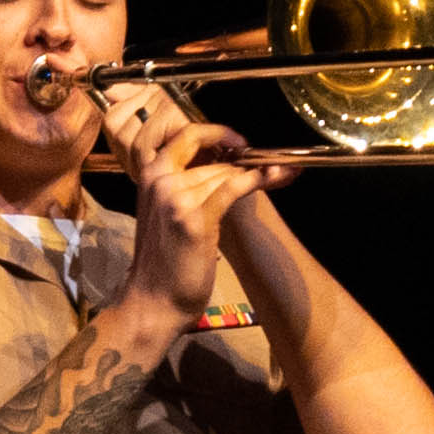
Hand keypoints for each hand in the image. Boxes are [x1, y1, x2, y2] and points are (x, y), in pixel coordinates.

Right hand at [118, 107, 274, 317]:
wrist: (154, 301)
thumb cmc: (164, 263)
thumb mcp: (164, 214)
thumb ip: (183, 185)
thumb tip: (224, 164)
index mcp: (149, 176)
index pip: (186, 135)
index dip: (218, 133)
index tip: (240, 143)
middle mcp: (160, 180)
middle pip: (215, 157)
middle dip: (249, 157)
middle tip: (278, 162)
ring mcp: (175, 198)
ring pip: (227, 172)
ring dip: (261, 171)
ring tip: (285, 172)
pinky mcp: (195, 218)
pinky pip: (233, 187)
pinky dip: (259, 180)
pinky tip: (276, 178)